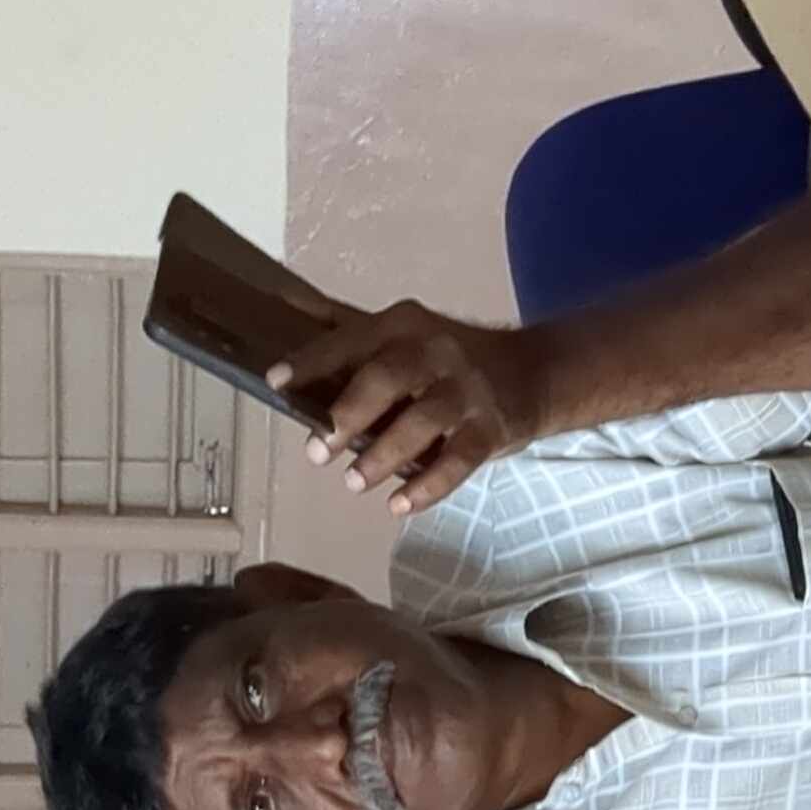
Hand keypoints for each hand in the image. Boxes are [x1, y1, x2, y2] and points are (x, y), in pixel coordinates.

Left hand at [270, 302, 549, 517]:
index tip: (276, 381)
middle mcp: (435, 351)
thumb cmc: (448, 358)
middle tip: (317, 451)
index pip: (352, 339)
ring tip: (354, 483)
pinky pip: (459, 459)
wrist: (534, 372)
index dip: (313, 360)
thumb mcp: (402, 333)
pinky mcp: (492, 428)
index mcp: (403, 325)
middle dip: (348, 414)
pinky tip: (399, 505)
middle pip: (387, 377)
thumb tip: (280, 304)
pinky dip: (429, 486)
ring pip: (423, 421)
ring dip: (384, 455)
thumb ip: (345, 327)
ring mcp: (466, 390)